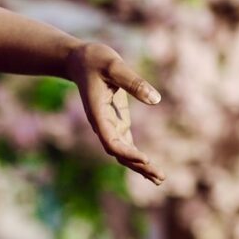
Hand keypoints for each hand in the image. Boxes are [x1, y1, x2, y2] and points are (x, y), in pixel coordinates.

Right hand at [67, 42, 163, 185]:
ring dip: (139, 165)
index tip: (146, 158)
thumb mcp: (114, 66)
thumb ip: (134, 82)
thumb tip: (156, 99)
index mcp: (97, 114)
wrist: (78, 60)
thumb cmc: (95, 60)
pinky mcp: (116, 120)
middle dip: (138, 166)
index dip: (128, 152)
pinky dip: (137, 155)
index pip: (111, 141)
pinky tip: (149, 165)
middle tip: (160, 177)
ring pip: (123, 152)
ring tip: (160, 178)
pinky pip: (126, 143)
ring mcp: (109, 124)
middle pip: (119, 153)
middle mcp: (102, 124)